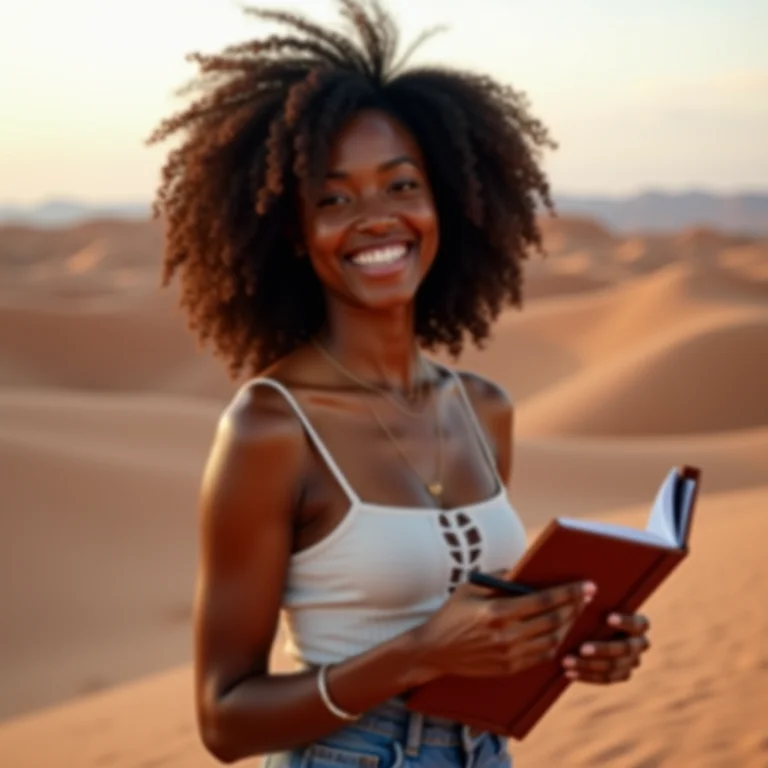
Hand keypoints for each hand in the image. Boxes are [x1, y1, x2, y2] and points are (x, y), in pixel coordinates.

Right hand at [412, 575, 596, 678]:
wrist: (434, 650)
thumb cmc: (452, 614)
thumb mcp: (471, 588)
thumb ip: (500, 578)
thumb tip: (526, 570)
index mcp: (497, 610)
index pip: (543, 600)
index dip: (568, 592)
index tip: (586, 585)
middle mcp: (506, 634)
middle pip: (553, 620)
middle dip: (575, 606)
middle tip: (588, 596)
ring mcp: (509, 654)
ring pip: (552, 639)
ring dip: (569, 625)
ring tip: (576, 612)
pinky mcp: (510, 668)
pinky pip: (542, 656)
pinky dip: (556, 643)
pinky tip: (560, 632)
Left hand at [561, 612, 650, 683]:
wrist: (595, 630)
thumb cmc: (596, 610)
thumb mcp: (598, 606)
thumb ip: (595, 604)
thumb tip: (584, 595)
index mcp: (639, 624)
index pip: (638, 624)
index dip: (625, 622)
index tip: (608, 618)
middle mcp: (640, 644)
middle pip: (625, 649)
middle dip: (602, 649)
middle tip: (582, 649)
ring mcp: (633, 662)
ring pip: (614, 667)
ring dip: (589, 666)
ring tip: (566, 661)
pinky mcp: (622, 675)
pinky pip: (607, 679)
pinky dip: (587, 676)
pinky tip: (569, 673)